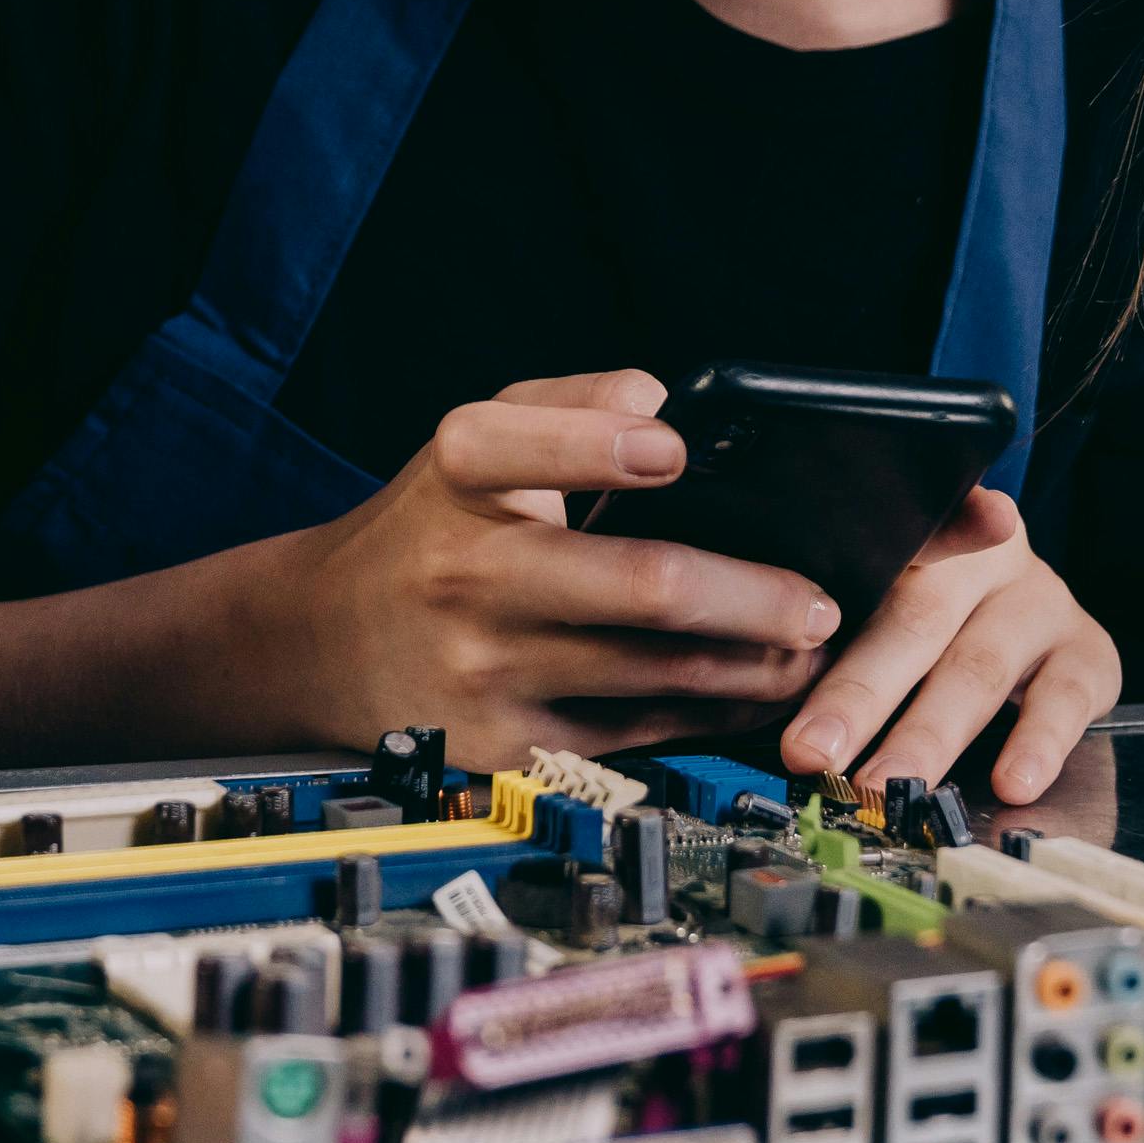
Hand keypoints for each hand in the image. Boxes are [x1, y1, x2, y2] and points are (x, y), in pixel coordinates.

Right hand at [260, 370, 841, 765]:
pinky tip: (758, 693)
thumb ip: (568, 402)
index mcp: (459, 474)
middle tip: (822, 600)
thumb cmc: (430, 526)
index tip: (674, 448)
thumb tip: (662, 398)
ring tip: (812, 648)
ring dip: (755, 664)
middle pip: (640, 586)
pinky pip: (637, 732)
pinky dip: (711, 714)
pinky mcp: (505, 744)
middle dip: (754, 596)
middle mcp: (468, 571)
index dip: (602, 445)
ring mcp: (487, 667)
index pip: (526, 443)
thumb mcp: (475, 441)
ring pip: (657, 673)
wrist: (321, 644)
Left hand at [777, 486, 1120, 804]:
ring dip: (931, 734)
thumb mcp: (880, 589)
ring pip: (979, 667)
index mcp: (919, 530)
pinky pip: (1066, 697)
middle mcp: (985, 556)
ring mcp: (1041, 601)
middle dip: (860, 694)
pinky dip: (1039, 742)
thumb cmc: (925, 602)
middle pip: (916, 620)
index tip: (802, 632)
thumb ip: (833, 624)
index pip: (874, 555)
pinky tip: (1013, 782)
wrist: (1024, 591)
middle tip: (813, 753)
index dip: (837, 593)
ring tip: (892, 785)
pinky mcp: (1088, 652)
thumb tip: (759, 689)